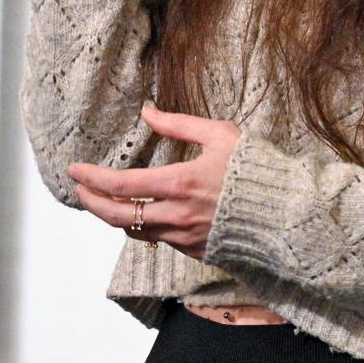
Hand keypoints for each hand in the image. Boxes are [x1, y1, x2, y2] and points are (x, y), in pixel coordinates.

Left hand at [67, 104, 241, 259]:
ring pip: (134, 231)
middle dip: (91, 203)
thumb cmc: (257, 170)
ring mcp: (185, 236)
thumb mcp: (221, 135)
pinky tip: (139, 214)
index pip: (121, 185)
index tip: (74, 170)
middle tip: (79, 191)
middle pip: (117, 215)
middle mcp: (176, 215)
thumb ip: (179, 124)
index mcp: (179, 183)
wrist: (289, 215)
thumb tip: (148, 112)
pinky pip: (159, 239)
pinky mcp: (195, 250)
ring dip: (113, 216)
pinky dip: (142, 226)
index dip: (92, 178)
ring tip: (103, 201)